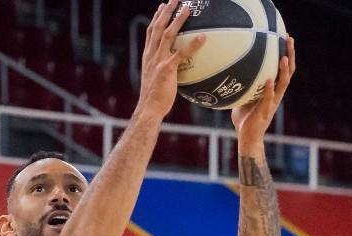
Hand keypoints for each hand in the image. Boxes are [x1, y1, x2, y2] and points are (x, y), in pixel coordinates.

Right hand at [135, 0, 204, 119]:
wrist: (149, 108)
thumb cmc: (155, 98)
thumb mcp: (157, 80)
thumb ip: (165, 70)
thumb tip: (178, 70)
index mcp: (148, 56)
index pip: (151, 32)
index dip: (156, 18)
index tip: (162, 7)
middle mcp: (151, 54)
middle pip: (158, 27)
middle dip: (166, 11)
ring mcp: (158, 60)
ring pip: (168, 34)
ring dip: (178, 19)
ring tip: (188, 8)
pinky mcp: (167, 68)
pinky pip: (181, 53)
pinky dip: (193, 44)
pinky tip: (203, 38)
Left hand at [232, 37, 295, 149]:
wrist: (247, 138)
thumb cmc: (244, 120)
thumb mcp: (241, 98)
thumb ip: (240, 87)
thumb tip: (227, 74)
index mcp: (272, 91)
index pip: (283, 69)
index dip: (286, 54)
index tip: (285, 38)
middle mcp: (276, 95)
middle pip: (288, 71)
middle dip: (290, 54)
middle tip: (289, 38)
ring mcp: (272, 102)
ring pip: (283, 83)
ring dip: (284, 70)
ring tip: (284, 56)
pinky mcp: (265, 111)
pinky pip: (269, 98)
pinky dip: (270, 89)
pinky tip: (269, 80)